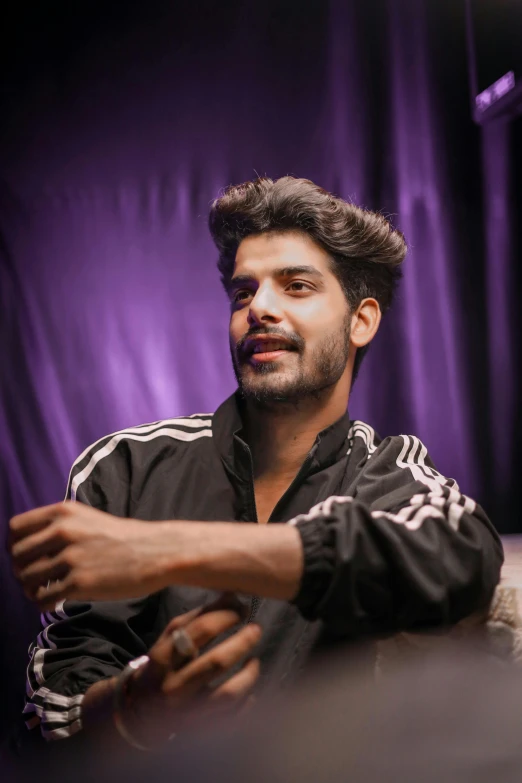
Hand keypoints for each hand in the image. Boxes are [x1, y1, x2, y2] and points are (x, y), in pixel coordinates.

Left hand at [9, 501, 170, 608]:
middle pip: (17, 556)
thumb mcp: (87, 518)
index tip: (25, 557)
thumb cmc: (122, 537)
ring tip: (43, 592)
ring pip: (26, 579)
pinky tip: (54, 602)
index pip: (15, 529)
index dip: (14, 546)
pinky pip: (43, 598)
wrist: (155, 552)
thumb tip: (27, 547)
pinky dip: (43, 603)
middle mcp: (63, 531)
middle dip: (21, 570)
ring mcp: (71, 557)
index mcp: (63, 512)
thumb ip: (58, 526)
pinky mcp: (80, 583)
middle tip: (34, 578)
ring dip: (30, 589)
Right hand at [121, 596, 260, 744]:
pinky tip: (250, 689)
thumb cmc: (162, 667)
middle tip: (256, 629)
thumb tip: (232, 595)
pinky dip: (246, 701)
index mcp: (163, 657)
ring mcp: (187, 711)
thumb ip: (197, 618)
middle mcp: (174, 685)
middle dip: (242, 641)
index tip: (242, 608)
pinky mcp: (200, 729)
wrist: (139, 713)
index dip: (226, 615)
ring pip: (227, 694)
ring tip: (255, 660)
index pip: (200, 631)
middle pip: (216, 662)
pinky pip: (232, 717)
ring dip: (249, 674)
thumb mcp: (169, 639)